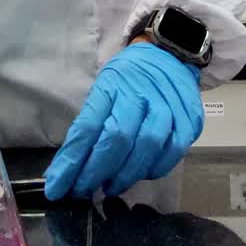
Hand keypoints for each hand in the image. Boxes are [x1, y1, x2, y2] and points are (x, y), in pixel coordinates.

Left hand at [44, 42, 204, 199]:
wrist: (169, 55)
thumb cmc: (128, 77)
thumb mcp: (102, 90)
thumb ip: (90, 125)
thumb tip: (68, 168)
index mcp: (111, 86)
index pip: (87, 128)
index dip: (71, 161)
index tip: (56, 187)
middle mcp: (140, 94)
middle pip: (117, 138)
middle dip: (96, 171)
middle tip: (83, 190)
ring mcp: (168, 105)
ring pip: (147, 146)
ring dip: (126, 174)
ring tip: (111, 186)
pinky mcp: (189, 118)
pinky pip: (173, 151)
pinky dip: (155, 168)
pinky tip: (142, 174)